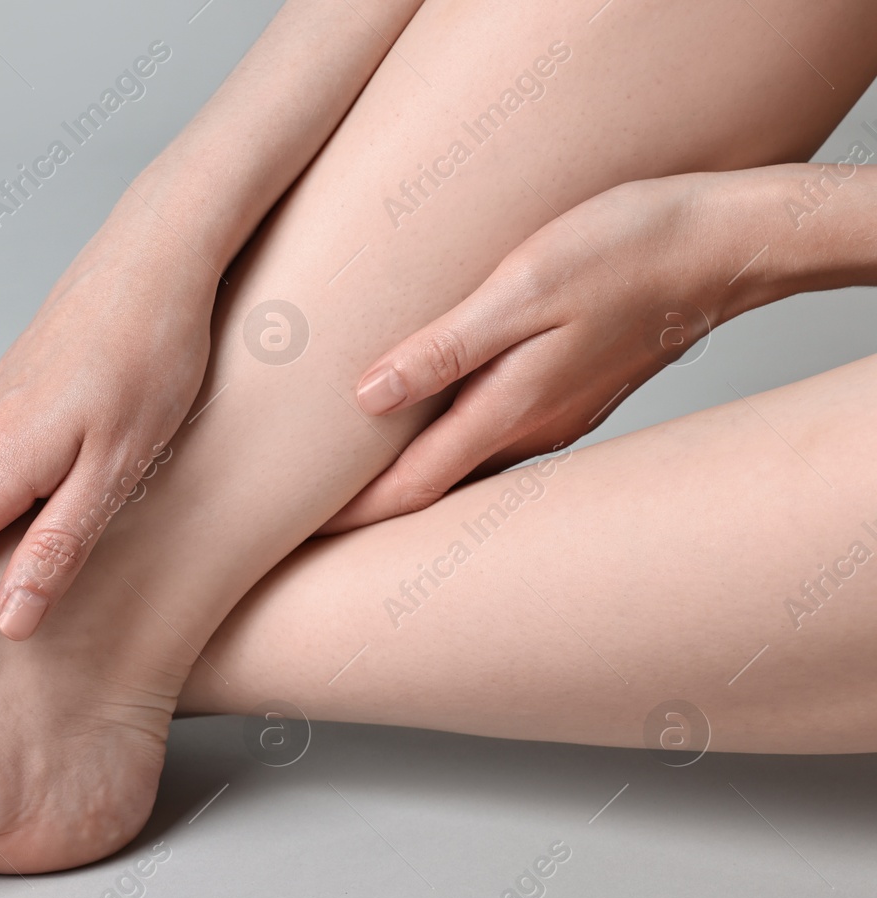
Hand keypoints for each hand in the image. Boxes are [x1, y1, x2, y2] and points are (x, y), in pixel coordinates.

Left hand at [323, 172, 744, 533]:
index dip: (350, 516)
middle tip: (301, 519)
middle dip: (368, 509)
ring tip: (346, 481)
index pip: (410, 488)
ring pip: (463, 466)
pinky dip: (446, 445)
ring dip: (407, 477)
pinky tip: (425, 427)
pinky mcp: (570, 393)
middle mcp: (530, 429)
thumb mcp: (522, 287)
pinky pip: (492, 437)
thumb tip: (366, 397)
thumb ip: (445, 347)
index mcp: (509, 409)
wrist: (727, 243)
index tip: (292, 533)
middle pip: (432, 489)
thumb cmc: (626, 249)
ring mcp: (555, 416)